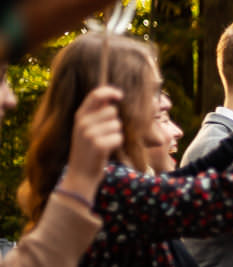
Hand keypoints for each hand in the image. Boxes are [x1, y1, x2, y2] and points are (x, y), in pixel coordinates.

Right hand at [60, 86, 122, 202]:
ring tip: (104, 143)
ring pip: (117, 125)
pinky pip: (119, 137)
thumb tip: (112, 99)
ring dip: (116, 134)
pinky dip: (117, 144)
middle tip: (104, 135)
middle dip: (114, 122)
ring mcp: (89, 134)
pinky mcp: (98, 145)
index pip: (95, 95)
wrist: (80, 175)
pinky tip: (106, 150)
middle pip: (112, 111)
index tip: (120, 95)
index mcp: (79, 116)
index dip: (110, 92)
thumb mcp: (86, 129)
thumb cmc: (88, 150)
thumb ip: (95, 113)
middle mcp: (82, 122)